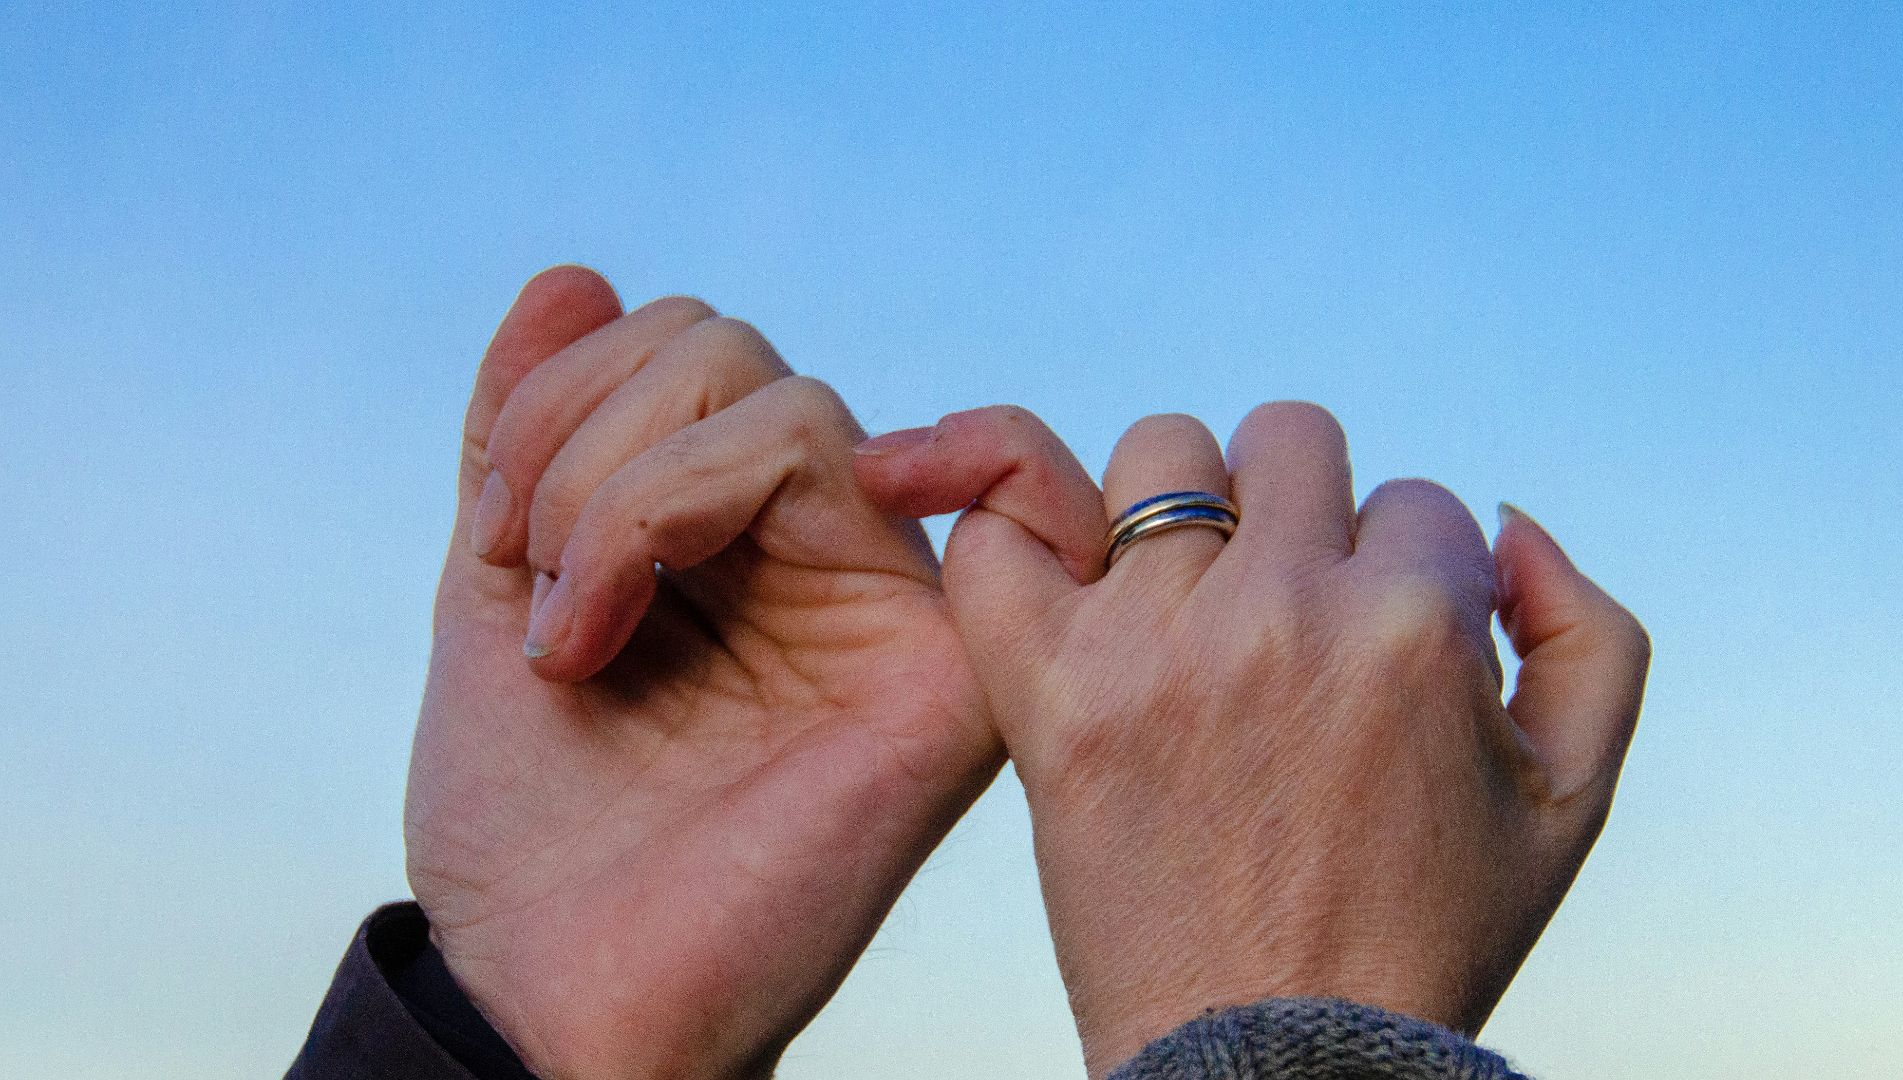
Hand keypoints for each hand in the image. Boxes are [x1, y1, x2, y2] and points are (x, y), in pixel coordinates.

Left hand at [403, 268, 997, 1078]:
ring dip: (622, 489)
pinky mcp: (940, 659)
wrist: (558, 990)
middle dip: (582, 439)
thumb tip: (570, 270)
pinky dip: (705, 487)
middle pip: (727, 350)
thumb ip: (532, 434)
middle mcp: (824, 554)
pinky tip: (630, 589)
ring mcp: (888, 598)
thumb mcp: (500, 591)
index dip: (562, 400)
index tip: (495, 540)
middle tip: (539, 590)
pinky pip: (879, 465)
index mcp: (735, 537)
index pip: (683, 353)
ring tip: (577, 635)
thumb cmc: (536, 827)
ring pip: (778, 399)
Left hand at [856, 404, 1650, 1075]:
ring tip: (1187, 605)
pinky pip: (1002, 542)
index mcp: (1418, 624)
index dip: (1407, 576)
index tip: (1377, 654)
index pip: (1414, 500)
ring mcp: (1156, 646)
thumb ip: (1587, 631)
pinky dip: (1019, 536)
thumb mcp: (1574, 798)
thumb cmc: (1425, 931)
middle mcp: (1284, 613)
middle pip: (1287, 439)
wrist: (1272, 1058)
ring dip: (1181, 513)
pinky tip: (1066, 589)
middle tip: (1285, 606)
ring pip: (1159, 458)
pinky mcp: (1051, 694)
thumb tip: (1504, 518)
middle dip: (1303, 511)